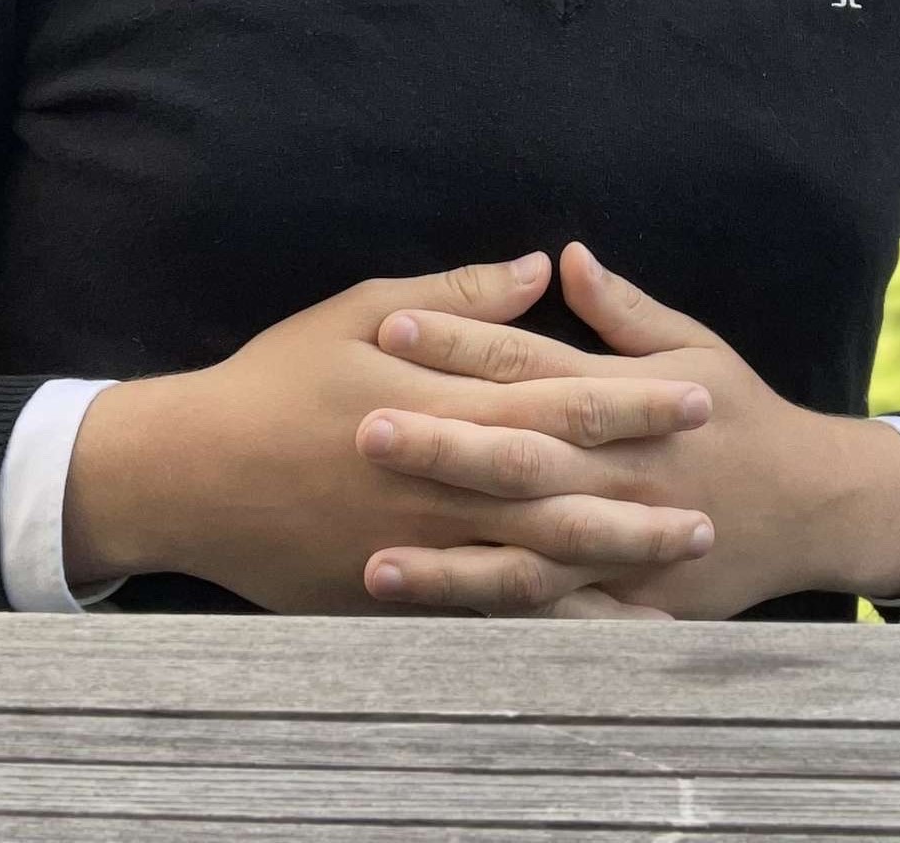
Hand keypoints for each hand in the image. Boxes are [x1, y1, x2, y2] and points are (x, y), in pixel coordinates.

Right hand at [162, 254, 718, 616]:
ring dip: (608, 572)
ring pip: (534, 567)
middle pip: (564, 495)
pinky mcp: (395, 594)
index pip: (562, 402)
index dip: (636, 403)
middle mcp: (444, 483)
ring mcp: (422, 549)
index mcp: (445, 403)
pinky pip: (485, 615)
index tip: (699, 400)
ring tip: (672, 576)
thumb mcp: (363, 310)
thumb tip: (541, 268)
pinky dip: (543, 625)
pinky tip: (590, 631)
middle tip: (710, 509)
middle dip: (641, 503)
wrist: (189, 473)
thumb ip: (462, 297)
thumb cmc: (278, 378)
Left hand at [355, 240, 829, 618]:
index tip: (394, 327)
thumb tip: (564, 256)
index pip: (530, 366)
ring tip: (375, 560)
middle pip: (518, 458)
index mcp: (627, 400)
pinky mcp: (625, 602)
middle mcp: (619, 473)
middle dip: (440, 446)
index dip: (462, 345)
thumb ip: (623, 308)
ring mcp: (620, 546)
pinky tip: (442, 633)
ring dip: (450, 561)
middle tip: (362, 430)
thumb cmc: (740, 413)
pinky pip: (551, 619)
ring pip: (526, 556)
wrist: (811, 504)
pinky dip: (496, 625)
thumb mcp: (693, 345)